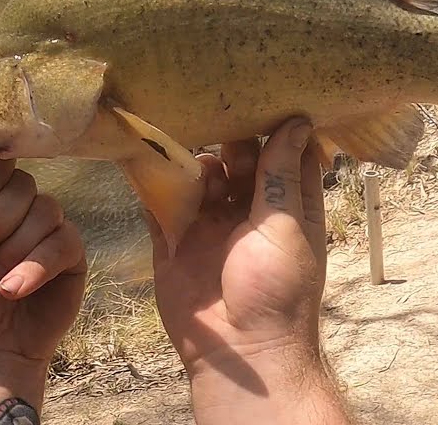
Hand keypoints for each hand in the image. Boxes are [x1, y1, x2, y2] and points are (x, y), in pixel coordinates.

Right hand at [149, 118, 350, 424]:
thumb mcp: (288, 225)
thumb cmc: (278, 291)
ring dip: (190, 152)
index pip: (285, 152)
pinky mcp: (173, 240)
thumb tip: (298, 120)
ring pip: (198, 174)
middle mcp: (247, 210)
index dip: (277, 121)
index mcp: (286, 206)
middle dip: (227, 130)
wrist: (240, 354)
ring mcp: (208, 224)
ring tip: (177, 120)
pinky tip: (139, 147)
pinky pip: (159, 202)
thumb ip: (283, 174)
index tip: (266, 82)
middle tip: (212, 95)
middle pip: (237, 158)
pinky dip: (151, 177)